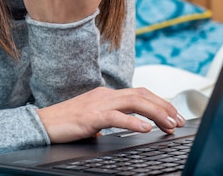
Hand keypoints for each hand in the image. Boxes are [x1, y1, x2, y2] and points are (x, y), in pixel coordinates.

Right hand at [36, 86, 185, 142]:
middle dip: (165, 106)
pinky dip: (133, 121)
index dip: (160, 102)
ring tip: (170, 124)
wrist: (43, 123)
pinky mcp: (91, 117)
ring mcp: (98, 104)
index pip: (140, 93)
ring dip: (156, 113)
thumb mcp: (94, 118)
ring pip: (134, 102)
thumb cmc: (67, 123)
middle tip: (180, 120)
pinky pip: (116, 116)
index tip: (174, 115)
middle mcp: (105, 95)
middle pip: (142, 94)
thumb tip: (128, 127)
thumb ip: (110, 118)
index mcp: (107, 94)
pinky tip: (145, 129)